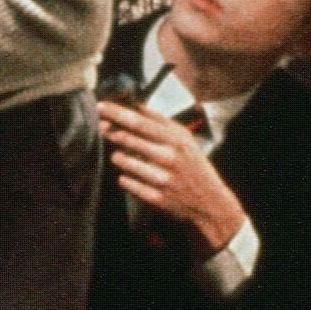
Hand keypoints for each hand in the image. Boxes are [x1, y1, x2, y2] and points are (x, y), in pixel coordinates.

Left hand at [99, 99, 246, 253]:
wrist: (210, 204)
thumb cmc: (193, 166)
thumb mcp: (185, 140)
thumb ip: (161, 122)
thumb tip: (135, 105)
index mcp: (177, 140)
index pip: (140, 122)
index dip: (117, 113)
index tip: (100, 106)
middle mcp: (169, 158)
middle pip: (128, 139)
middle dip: (110, 131)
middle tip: (102, 127)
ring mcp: (162, 179)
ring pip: (122, 160)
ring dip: (117, 156)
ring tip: (121, 155)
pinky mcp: (155, 198)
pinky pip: (125, 182)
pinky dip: (124, 177)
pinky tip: (130, 176)